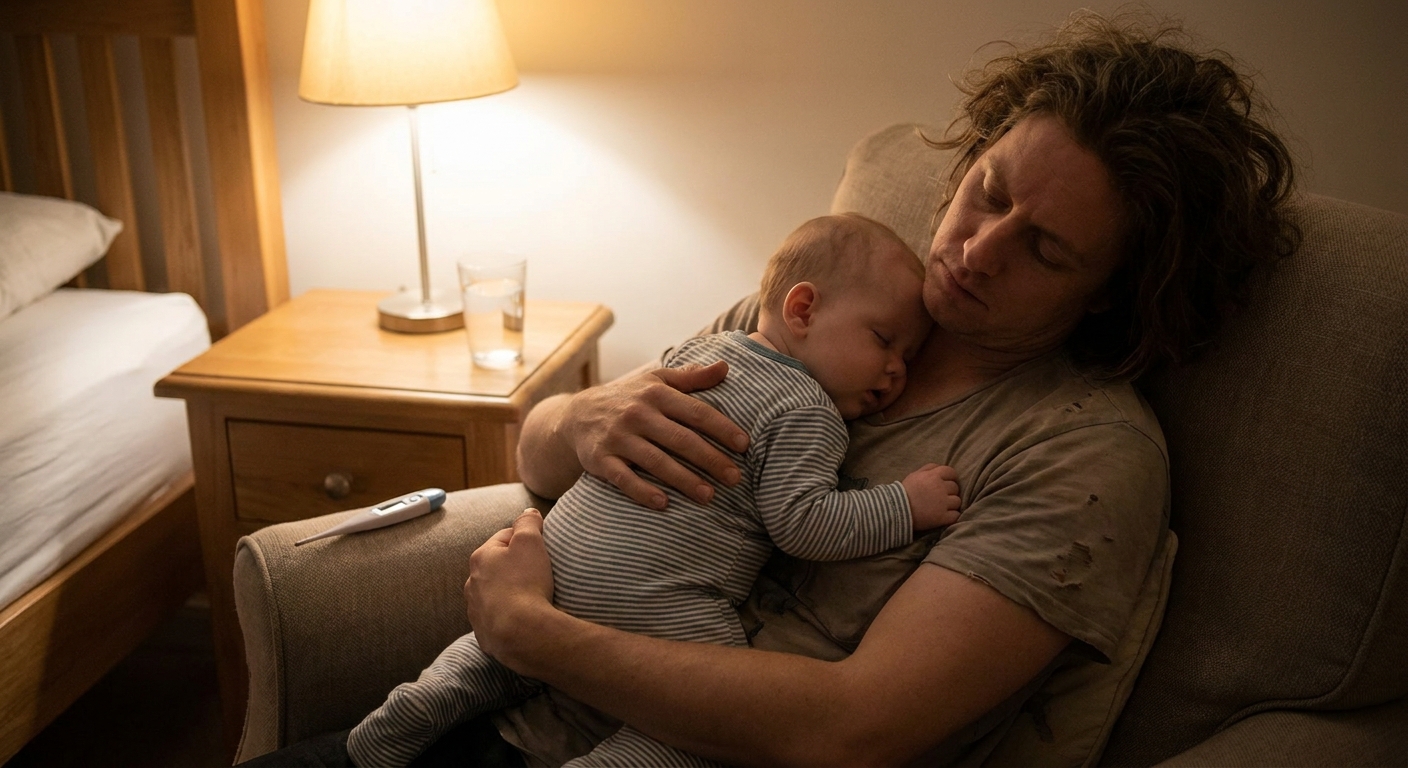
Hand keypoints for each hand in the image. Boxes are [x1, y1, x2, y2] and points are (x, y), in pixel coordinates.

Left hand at [464, 509, 554, 660]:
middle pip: (498, 567)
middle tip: (538, 573)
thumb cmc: (525, 583)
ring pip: (495, 594)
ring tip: (533, 598)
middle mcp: (472, 583)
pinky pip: (498, 619)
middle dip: (515, 568)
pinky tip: (524, 618)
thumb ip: (528, 523)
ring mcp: (476, 610)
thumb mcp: (530, 542)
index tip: (541, 549)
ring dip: (510, 593)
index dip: (525, 540)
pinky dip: (509, 617)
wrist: (521, 632)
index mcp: (480, 558)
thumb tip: (528, 513)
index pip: (504, 538)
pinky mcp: (484, 634)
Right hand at [561, 360, 748, 508]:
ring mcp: (618, 438)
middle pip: (681, 439)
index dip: (722, 428)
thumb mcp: (657, 381)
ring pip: (656, 461)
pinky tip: (663, 504)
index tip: (744, 445)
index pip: (696, 412)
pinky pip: (623, 478)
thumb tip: (726, 366)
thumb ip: (692, 377)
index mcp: (656, 394)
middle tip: (735, 478)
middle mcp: (637, 414)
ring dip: (684, 480)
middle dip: (710, 460)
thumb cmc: (629, 398)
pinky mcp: (600, 460)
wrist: (576, 415)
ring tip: (709, 496)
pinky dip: (642, 491)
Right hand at [902, 464, 961, 529]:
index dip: (950, 478)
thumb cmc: (905, 491)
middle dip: (949, 492)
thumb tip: (939, 467)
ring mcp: (942, 504)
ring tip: (941, 507)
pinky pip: (956, 515)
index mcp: (934, 476)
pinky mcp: (942, 517)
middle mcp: (940, 488)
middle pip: (955, 488)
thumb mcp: (914, 475)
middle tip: (940, 497)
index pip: (951, 472)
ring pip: (957, 501)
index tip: (946, 483)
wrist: (896, 511)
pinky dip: (951, 516)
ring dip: (951, 504)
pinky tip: (943, 516)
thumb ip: (928, 468)